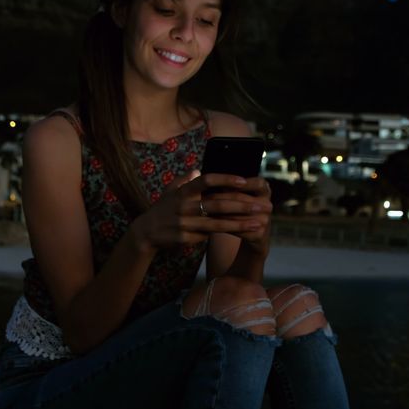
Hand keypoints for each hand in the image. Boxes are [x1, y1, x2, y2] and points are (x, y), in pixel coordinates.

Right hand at [131, 171, 264, 250]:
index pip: (206, 181)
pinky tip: (243, 233)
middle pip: (217, 204)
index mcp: (183, 191)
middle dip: (242, 205)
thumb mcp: (170, 191)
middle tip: (262, 205)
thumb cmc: (163, 209)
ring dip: (240, 223)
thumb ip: (185, 180)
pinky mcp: (186, 238)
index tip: (243, 181)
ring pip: (217, 223)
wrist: (146, 233)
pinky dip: (226, 234)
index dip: (225, 180)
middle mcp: (185, 206)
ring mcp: (185, 223)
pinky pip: (210, 236)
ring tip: (259, 223)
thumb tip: (198, 169)